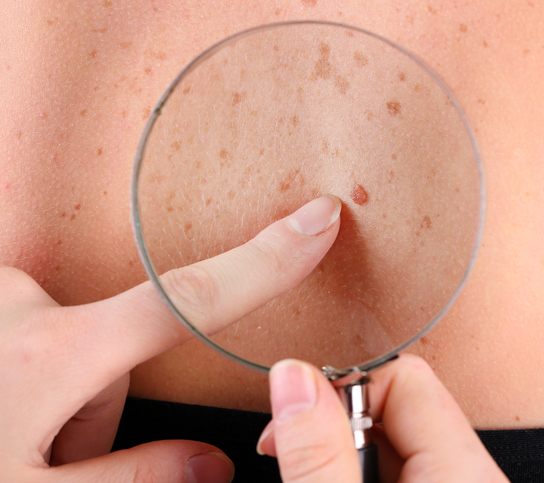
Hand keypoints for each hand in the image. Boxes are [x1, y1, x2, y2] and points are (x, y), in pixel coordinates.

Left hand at [0, 196, 340, 482]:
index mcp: (54, 355)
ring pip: (76, 343)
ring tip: (18, 435)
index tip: (318, 223)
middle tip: (50, 449)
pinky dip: (29, 367)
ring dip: (61, 391)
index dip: (267, 263)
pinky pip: (33, 328)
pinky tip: (4, 405)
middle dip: (102, 398)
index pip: (191, 300)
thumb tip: (210, 465)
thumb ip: (135, 479)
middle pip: (121, 343)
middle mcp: (22, 309)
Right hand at [258, 354, 508, 482]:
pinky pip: (404, 467)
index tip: (294, 418)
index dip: (341, 389)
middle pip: (398, 406)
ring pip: (395, 441)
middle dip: (337, 424)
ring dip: (344, 452)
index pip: (404, 376)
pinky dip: (361, 471)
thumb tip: (292, 378)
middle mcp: (470, 475)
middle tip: (291, 455)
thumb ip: (319, 454)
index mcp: (462, 471)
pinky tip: (335, 480)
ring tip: (310, 473)